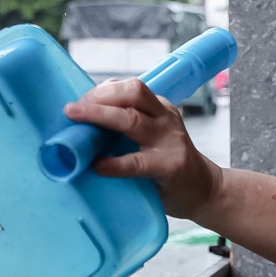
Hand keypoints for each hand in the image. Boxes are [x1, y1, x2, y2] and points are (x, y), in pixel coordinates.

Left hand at [61, 77, 222, 215]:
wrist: (204, 190)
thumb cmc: (167, 163)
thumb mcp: (151, 136)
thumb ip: (126, 127)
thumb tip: (82, 125)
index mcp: (159, 107)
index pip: (128, 87)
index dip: (100, 91)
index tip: (78, 102)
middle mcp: (165, 118)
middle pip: (132, 92)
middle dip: (98, 97)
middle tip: (71, 109)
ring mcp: (169, 140)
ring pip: (132, 119)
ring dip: (100, 116)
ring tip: (76, 121)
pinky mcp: (169, 165)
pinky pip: (138, 162)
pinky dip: (115, 164)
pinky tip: (99, 166)